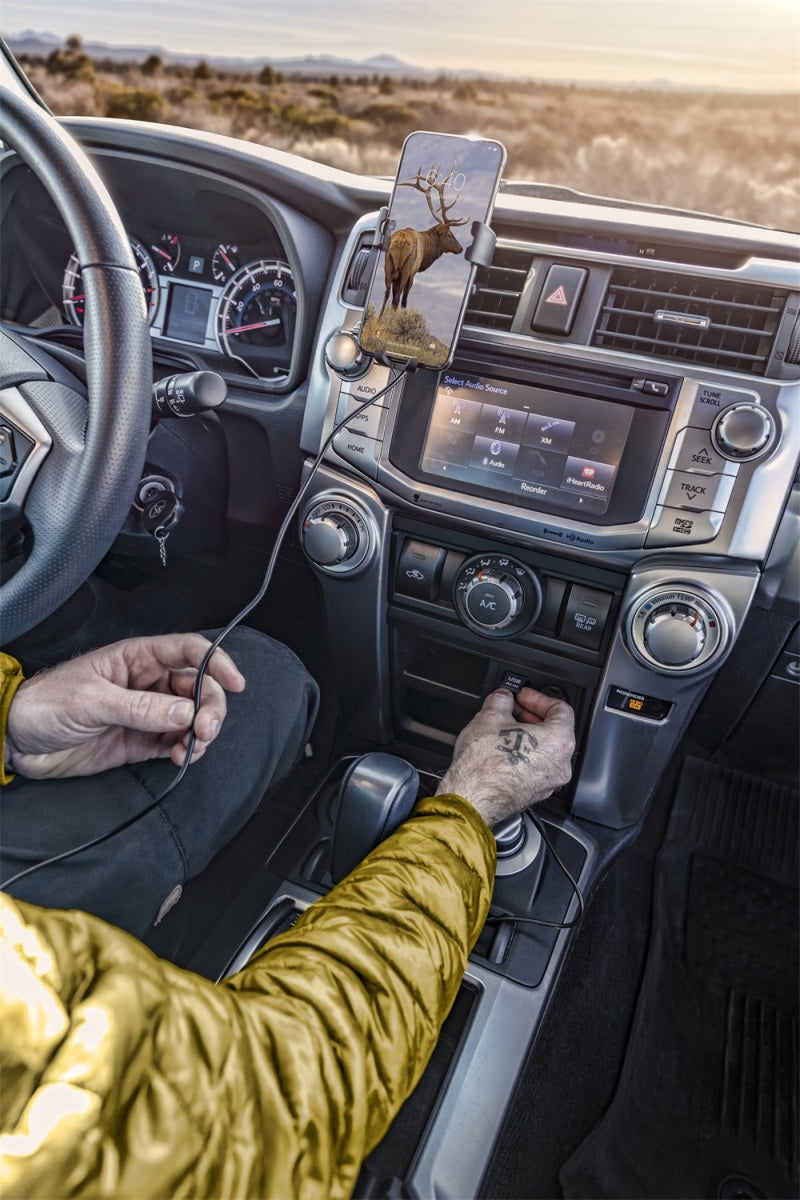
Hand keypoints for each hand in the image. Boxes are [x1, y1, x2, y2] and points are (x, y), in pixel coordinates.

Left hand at [5, 634, 244, 778]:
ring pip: (192, 717)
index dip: (216, 663)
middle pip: (198, 688)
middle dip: (211, 707)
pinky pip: (176, 742)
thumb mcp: (92, 701)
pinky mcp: (141, 742)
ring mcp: (146, 713)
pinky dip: (186, 750)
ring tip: (191, 747)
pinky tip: (180, 756)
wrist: (17, 740)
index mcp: (136, 659)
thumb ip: (140, 708)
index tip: (236, 683)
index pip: (188, 652)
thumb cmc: (45, 704)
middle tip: (205, 729)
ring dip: (201, 732)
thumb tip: (185, 712)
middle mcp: (147, 683)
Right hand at [436, 687, 574, 826]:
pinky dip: (523, 755)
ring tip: (502, 728)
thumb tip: (503, 697)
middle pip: (554, 730)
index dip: (538, 698)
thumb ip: (502, 699)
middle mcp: (560, 765)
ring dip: (526, 735)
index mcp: (559, 742)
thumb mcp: (489, 717)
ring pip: (544, 751)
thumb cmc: (483, 766)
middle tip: (511, 709)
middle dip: (530, 716)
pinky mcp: (534, 793)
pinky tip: (502, 748)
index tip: (522, 696)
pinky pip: (535, 767)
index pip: (560, 709)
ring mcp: (548, 782)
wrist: (470, 798)